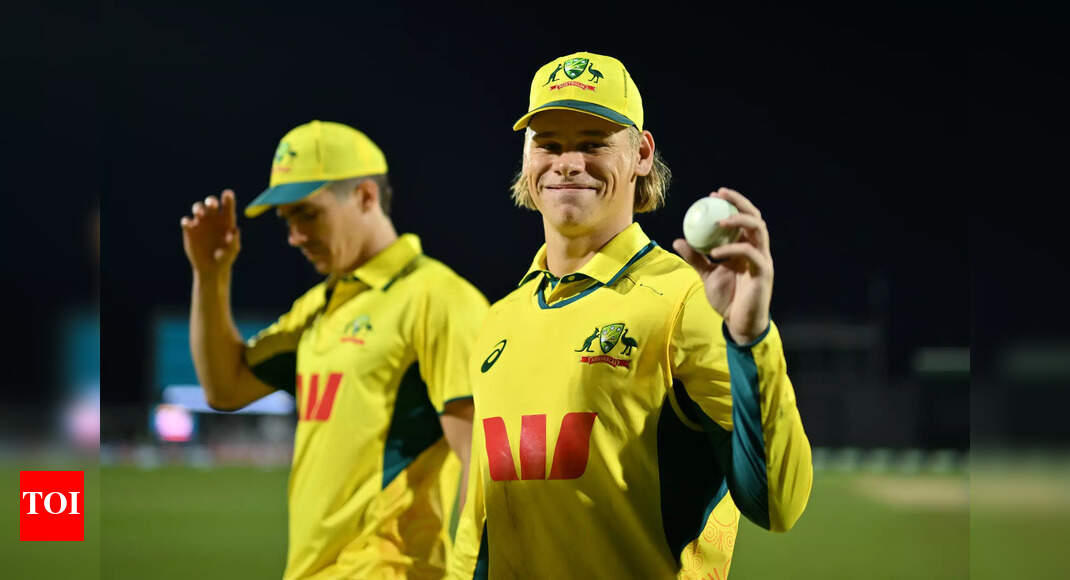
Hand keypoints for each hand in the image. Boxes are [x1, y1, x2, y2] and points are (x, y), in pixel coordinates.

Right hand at [180, 189, 240, 275]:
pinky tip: (189, 225)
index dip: (228, 198)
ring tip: (200, 214)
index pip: (227, 204)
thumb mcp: (231, 251)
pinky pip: (186, 221)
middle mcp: (213, 217)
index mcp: (226, 219)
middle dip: (211, 201)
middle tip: (212, 205)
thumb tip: (235, 230)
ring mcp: (200, 222)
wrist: (210, 268)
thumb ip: (233, 241)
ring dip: (198, 208)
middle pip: (211, 202)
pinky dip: (187, 221)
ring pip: (197, 208)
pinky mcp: (189, 230)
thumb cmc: (225, 258)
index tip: (228, 194)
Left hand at [672, 187, 773, 343]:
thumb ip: (696, 258)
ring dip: (740, 220)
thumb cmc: (726, 299)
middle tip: (720, 194)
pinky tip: (716, 252)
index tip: (713, 194)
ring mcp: (762, 260)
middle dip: (739, 202)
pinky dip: (733, 249)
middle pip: (755, 217)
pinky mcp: (764, 272)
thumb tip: (678, 240)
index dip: (732, 203)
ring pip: (759, 230)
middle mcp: (757, 250)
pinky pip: (751, 253)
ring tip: (720, 221)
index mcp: (745, 248)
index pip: (743, 218)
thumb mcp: (707, 275)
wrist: (739, 324)